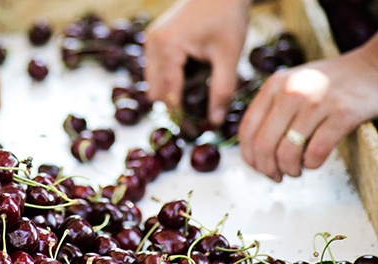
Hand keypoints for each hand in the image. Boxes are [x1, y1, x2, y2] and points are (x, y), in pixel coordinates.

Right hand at [144, 0, 250, 124]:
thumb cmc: (228, 17)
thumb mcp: (228, 57)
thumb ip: (222, 91)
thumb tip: (215, 123)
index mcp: (167, 48)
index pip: (168, 94)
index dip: (180, 115)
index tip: (195, 131)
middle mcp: (152, 45)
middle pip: (156, 92)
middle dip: (175, 105)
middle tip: (198, 115)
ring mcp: (149, 41)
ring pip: (153, 83)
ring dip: (172, 92)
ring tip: (198, 90)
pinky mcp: (153, 40)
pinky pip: (156, 70)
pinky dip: (170, 79)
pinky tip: (192, 74)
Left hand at [238, 30, 377, 181]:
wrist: (374, 67)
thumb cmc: (329, 84)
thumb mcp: (292, 85)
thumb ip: (271, 109)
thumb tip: (254, 152)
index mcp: (274, 86)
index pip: (247, 130)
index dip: (249, 156)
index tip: (258, 167)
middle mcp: (291, 92)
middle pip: (263, 145)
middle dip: (267, 168)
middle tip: (276, 176)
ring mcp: (317, 102)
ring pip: (287, 152)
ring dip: (289, 170)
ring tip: (296, 171)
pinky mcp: (343, 114)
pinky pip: (316, 152)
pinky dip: (311, 164)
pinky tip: (313, 162)